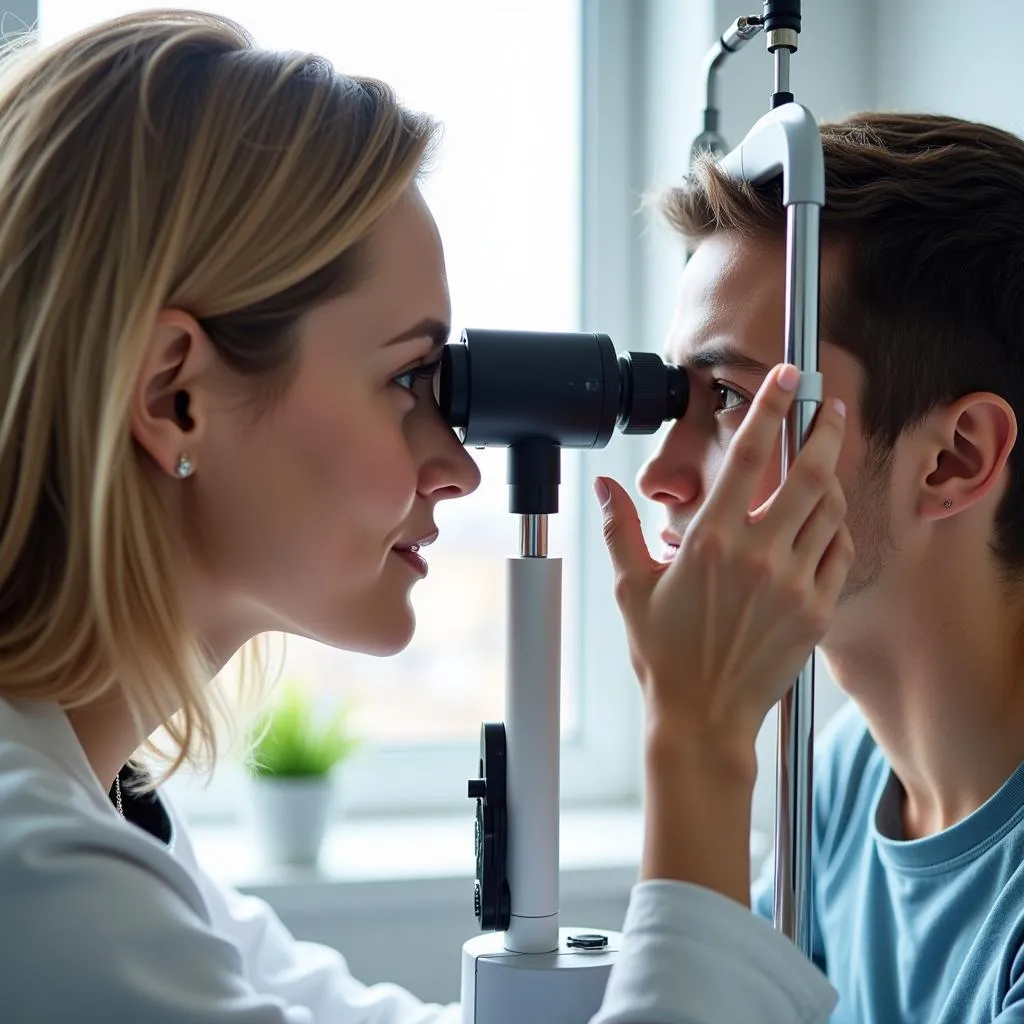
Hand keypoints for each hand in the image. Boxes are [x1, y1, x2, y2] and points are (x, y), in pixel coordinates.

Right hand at [596, 363, 853, 757]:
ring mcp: (793, 585)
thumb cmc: (664, 653)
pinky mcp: (816, 611)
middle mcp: (758, 557)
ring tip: (822, 463)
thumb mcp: (630, 587)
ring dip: (830, 478)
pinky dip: (835, 528)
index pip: (746, 457)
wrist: (703, 715)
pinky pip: (839, 553)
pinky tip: (823, 520)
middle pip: (807, 473)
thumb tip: (605, 486)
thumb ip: (619, 528)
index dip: (768, 409)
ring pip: (829, 511)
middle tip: (828, 405)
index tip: (785, 379)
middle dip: (823, 429)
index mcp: (710, 542)